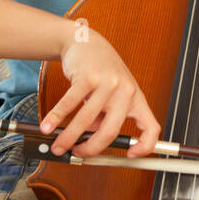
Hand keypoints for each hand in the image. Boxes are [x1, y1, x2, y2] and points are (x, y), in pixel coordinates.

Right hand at [43, 28, 159, 157]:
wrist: (89, 43)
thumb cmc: (102, 73)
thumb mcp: (112, 95)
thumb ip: (105, 116)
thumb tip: (89, 140)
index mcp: (136, 99)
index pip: (151, 127)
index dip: (145, 146)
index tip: (130, 156)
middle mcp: (126, 92)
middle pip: (111, 131)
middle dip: (91, 148)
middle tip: (77, 154)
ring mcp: (108, 83)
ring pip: (86, 120)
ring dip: (68, 137)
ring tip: (57, 145)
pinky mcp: (88, 77)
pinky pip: (69, 104)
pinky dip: (56, 118)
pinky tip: (47, 127)